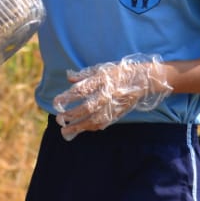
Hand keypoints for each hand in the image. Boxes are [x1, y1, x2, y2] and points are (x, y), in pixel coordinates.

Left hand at [52, 54, 171, 140]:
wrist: (143, 80)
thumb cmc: (119, 72)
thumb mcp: (102, 69)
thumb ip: (84, 74)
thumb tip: (69, 76)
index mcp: (102, 80)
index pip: (82, 89)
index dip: (68, 96)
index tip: (56, 102)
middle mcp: (108, 94)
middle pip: (87, 107)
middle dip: (72, 114)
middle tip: (59, 119)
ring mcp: (114, 105)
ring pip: (95, 119)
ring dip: (79, 126)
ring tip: (65, 131)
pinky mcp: (118, 113)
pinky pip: (103, 123)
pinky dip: (91, 127)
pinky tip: (81, 130)